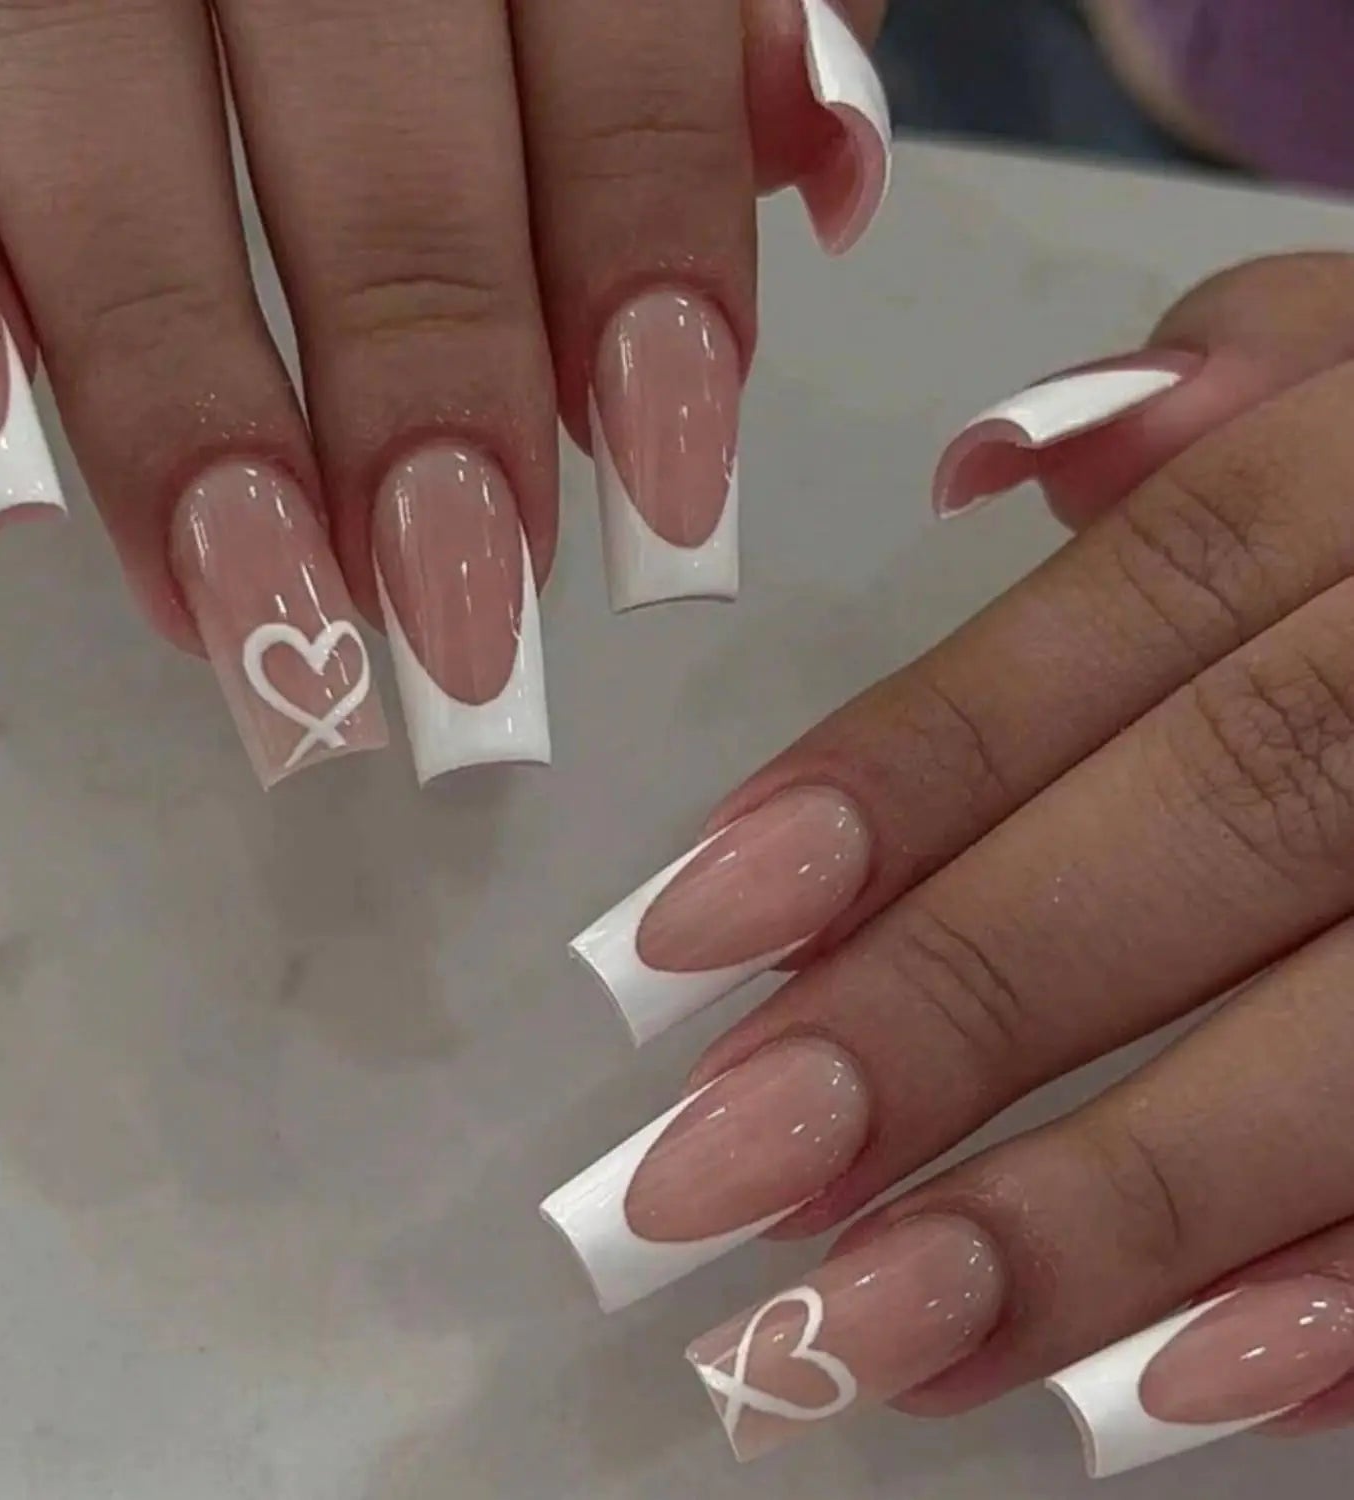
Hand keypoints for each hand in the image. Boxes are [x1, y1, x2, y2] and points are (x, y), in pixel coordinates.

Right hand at [0, 0, 887, 786]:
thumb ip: (716, 2)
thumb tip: (821, 161)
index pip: (615, 49)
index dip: (644, 278)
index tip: (672, 509)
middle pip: (371, 124)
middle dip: (421, 388)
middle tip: (457, 627)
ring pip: (103, 124)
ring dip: (177, 399)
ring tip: (246, 619)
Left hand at [542, 251, 1353, 1475]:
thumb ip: (1233, 384)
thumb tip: (1001, 462)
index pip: (1120, 616)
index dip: (899, 777)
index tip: (682, 941)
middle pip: (1213, 820)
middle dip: (951, 1011)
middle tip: (706, 1179)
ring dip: (1108, 1205)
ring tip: (867, 1331)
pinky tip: (1160, 1395)